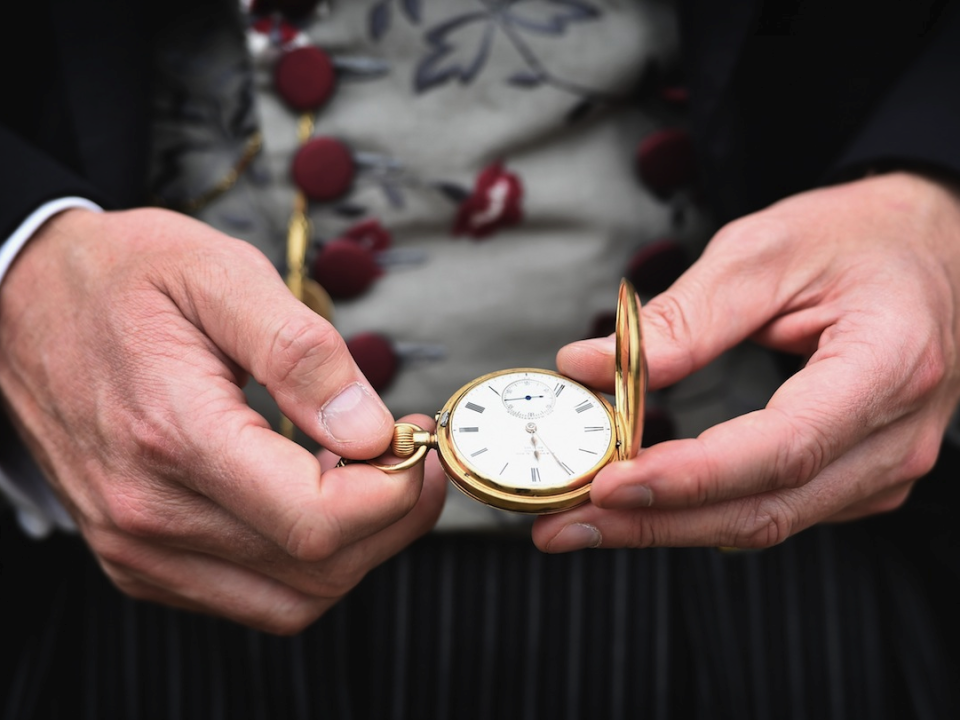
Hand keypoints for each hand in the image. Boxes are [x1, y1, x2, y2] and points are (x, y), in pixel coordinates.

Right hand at [0, 208, 445, 632]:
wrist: (24, 303)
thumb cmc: (121, 278)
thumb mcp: (218, 274)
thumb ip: (301, 354)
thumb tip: (371, 430)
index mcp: (174, 434)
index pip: (318, 519)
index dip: (396, 490)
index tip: (418, 439)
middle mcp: (149, 513)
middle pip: (318, 568)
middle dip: (395, 516)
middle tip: (413, 452)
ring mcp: (139, 547)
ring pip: (293, 598)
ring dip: (358, 546)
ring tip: (367, 471)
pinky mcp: (140, 560)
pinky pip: (252, 597)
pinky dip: (306, 562)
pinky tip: (313, 494)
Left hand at [534, 172, 959, 551]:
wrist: (928, 248)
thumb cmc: (854, 238)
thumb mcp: (765, 251)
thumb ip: (681, 316)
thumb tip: (588, 366)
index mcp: (888, 365)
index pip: (782, 447)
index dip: (689, 476)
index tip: (607, 483)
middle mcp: (896, 436)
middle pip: (766, 507)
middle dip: (655, 522)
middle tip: (564, 525)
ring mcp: (883, 467)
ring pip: (766, 521)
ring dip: (668, 526)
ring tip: (583, 521)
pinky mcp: (859, 478)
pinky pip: (775, 510)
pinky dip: (702, 512)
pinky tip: (644, 504)